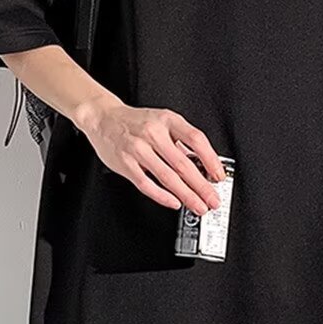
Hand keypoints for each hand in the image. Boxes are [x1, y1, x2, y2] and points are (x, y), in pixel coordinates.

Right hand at [73, 95, 225, 214]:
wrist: (103, 118)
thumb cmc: (136, 121)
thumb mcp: (163, 120)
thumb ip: (181, 140)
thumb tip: (203, 165)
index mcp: (168, 120)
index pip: (196, 140)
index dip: (211, 160)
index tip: (219, 176)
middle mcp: (153, 133)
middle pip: (183, 163)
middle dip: (202, 186)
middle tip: (212, 200)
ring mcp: (138, 149)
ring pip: (167, 177)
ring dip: (186, 195)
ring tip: (198, 205)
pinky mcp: (125, 164)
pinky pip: (146, 184)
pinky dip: (162, 196)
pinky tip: (174, 202)